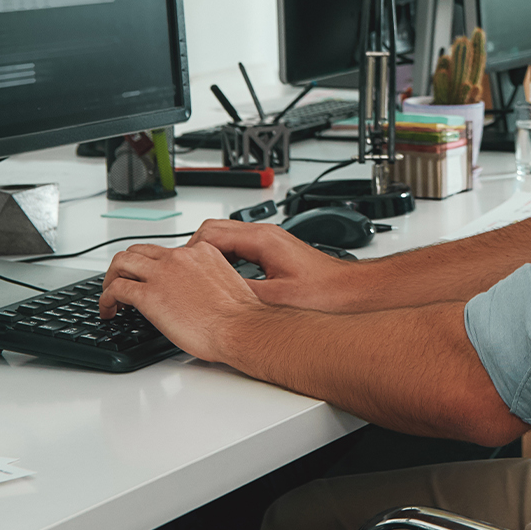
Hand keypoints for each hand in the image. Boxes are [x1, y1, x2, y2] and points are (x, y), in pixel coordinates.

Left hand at [99, 241, 261, 364]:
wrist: (240, 328)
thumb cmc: (239, 315)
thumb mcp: (227, 283)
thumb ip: (207, 279)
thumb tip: (195, 292)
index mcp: (200, 253)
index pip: (166, 251)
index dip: (153, 265)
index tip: (151, 278)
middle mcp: (179, 257)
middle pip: (139, 251)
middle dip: (126, 266)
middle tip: (122, 281)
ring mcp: (162, 274)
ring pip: (122, 262)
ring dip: (111, 277)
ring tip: (110, 294)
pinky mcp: (148, 296)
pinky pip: (116, 289)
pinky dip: (106, 298)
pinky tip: (108, 309)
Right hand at [184, 218, 365, 312]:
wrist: (353, 293)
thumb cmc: (326, 293)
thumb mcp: (276, 298)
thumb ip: (241, 292)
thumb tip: (212, 296)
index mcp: (262, 239)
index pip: (210, 234)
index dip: (188, 254)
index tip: (178, 271)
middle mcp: (266, 235)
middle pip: (214, 231)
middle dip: (194, 252)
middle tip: (183, 275)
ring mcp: (271, 242)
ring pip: (227, 239)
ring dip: (209, 256)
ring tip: (197, 280)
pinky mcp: (275, 253)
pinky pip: (240, 249)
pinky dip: (225, 261)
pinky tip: (224, 283)